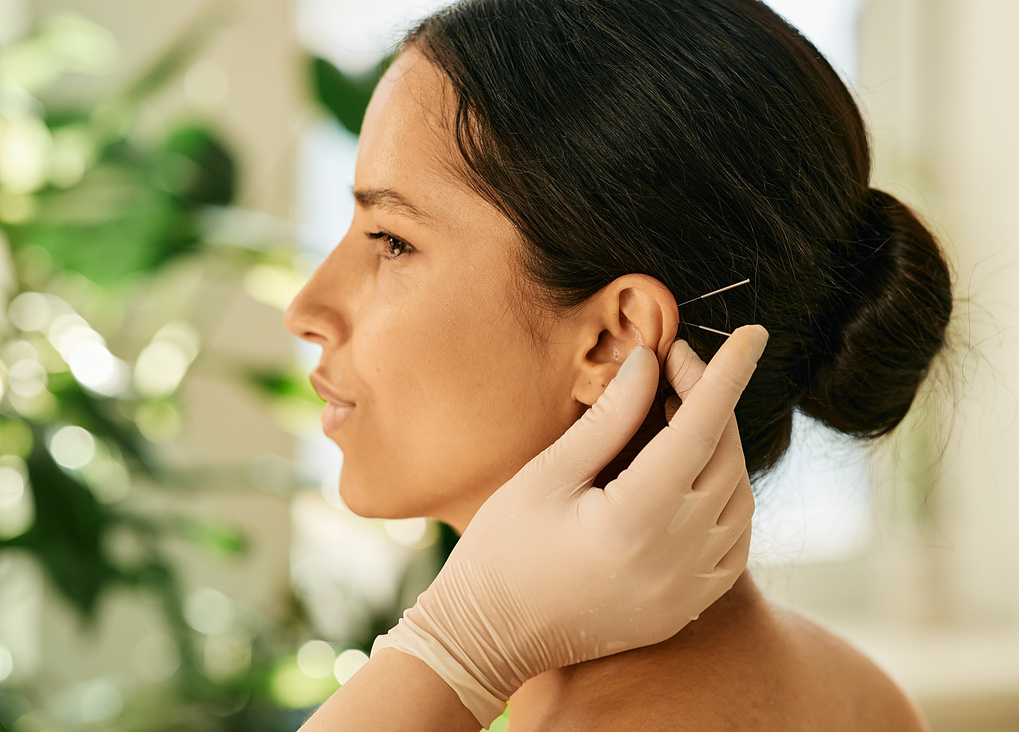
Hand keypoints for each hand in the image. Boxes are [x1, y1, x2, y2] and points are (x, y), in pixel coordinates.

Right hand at [372, 325, 767, 727]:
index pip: (702, 428)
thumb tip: (649, 364)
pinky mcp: (687, 608)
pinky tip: (692, 476)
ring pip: (738, 499)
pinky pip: (734, 542)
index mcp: (636, 519)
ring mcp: (688, 590)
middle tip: (673, 369)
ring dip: (720, 449)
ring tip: (676, 418)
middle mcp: (676, 558)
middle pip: (725, 458)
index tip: (753, 334)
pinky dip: (725, 498)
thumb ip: (608, 420)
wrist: (490, 638)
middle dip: (711, 403)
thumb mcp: (547, 474)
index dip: (728, 374)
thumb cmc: (504, 551)